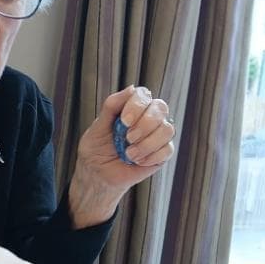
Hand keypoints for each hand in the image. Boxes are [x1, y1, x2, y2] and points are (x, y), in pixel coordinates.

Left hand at [68, 86, 175, 227]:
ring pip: (167, 129)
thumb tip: (132, 88)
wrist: (98, 175)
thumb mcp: (98, 127)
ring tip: (129, 155)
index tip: (124, 121)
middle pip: (160, 108)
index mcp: (132, 107)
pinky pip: (167, 149)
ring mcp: (157, 135)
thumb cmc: (96, 149)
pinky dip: (151, 156)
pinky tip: (137, 162)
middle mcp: (148, 117)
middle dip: (144, 124)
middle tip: (127, 139)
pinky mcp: (162, 153)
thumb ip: (111, 106)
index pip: (144, 95)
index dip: (137, 106)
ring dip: (147, 143)